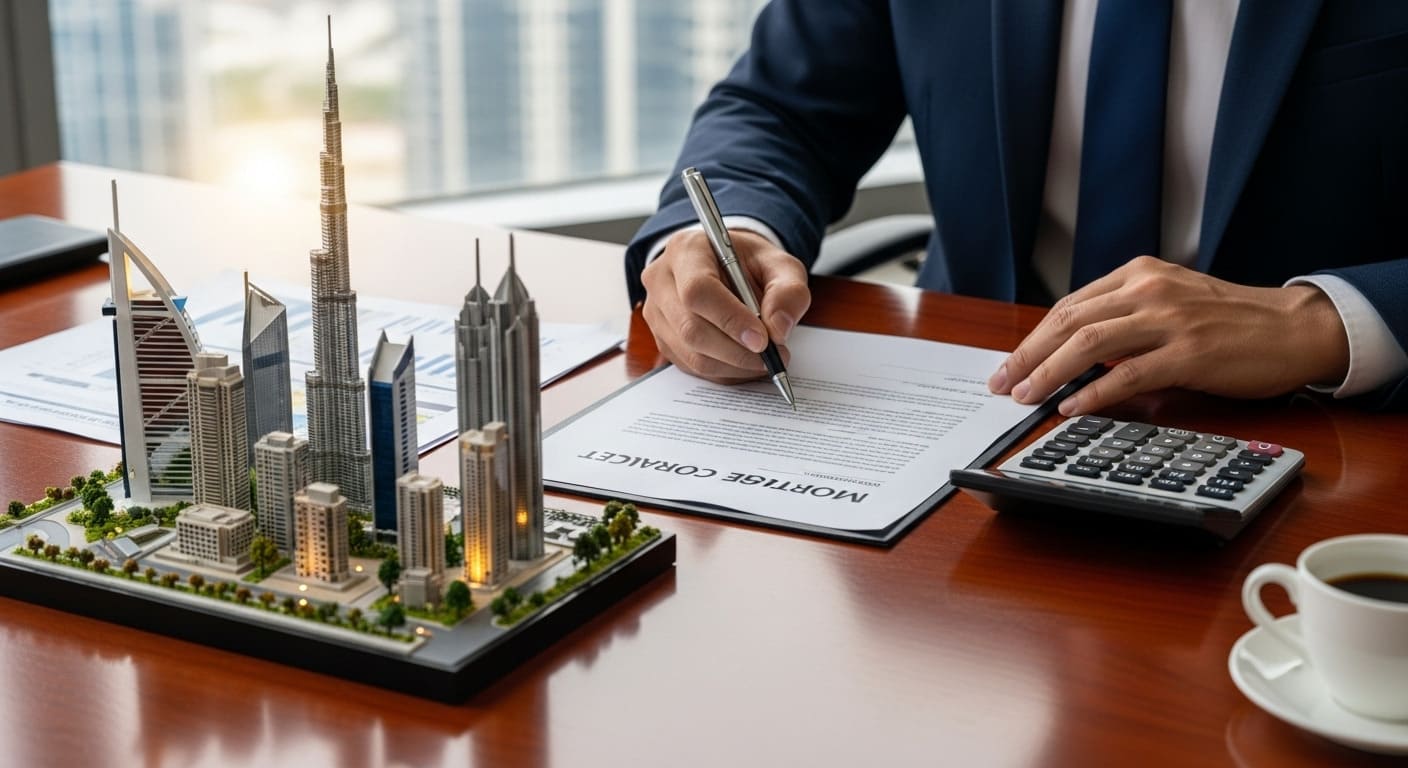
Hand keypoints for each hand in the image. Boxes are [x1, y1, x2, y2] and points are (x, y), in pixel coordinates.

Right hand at [641, 228, 810, 382]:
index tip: (762, 340)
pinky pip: (692, 367)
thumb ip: (788, 291)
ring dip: (734, 366)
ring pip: (691, 354)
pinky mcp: (663, 339)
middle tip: (773, 357)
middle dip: (737, 351)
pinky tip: (746, 364)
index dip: (730, 319)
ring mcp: (657, 313)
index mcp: (686, 250)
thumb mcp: (780, 264)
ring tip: (765, 361)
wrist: (727, 268)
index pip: (698, 290)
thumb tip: (778, 330)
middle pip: (691, 328)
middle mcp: (661, 280)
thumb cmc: (750, 264)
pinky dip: (725, 372)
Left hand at [988, 256, 1350, 414]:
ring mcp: (1169, 319)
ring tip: (1026, 396)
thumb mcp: (1169, 304)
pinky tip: (1073, 408)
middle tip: (1002, 384)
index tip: (1009, 365)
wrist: (1294, 328)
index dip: (1033, 339)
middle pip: (1069, 321)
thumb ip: (1124, 321)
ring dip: (1049, 373)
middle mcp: (1148, 289)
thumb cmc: (1230, 322)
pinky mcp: (1190, 353)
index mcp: (1139, 274)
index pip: (1069, 306)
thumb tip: (1072, 357)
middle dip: (1028, 356)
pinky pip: (1128, 373)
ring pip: (1089, 344)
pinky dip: (1095, 392)